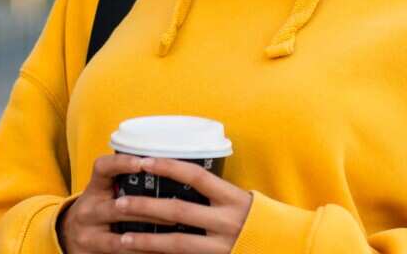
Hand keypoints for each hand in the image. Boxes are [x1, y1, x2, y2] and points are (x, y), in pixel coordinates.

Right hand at [58, 154, 180, 252]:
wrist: (70, 236)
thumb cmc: (98, 210)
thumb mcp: (104, 193)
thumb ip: (125, 184)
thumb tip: (165, 170)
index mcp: (94, 189)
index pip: (102, 168)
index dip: (121, 163)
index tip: (142, 163)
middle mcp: (88, 211)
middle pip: (117, 208)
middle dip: (149, 210)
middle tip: (176, 211)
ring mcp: (88, 236)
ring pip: (120, 240)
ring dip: (148, 240)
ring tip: (171, 239)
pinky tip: (158, 253)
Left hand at [112, 157, 251, 252]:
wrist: (288, 248)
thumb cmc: (262, 221)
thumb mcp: (242, 200)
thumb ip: (215, 194)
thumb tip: (180, 178)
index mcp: (233, 198)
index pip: (195, 177)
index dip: (168, 167)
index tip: (143, 162)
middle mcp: (227, 222)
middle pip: (178, 212)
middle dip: (146, 207)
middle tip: (119, 204)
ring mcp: (222, 246)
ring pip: (177, 243)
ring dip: (147, 241)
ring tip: (123, 239)